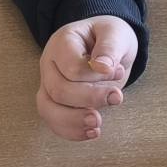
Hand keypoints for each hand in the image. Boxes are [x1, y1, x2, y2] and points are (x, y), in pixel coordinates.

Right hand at [36, 15, 137, 141]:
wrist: (106, 46)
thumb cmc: (109, 37)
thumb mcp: (115, 34)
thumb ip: (109, 48)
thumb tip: (102, 67)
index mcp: (62, 42)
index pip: (71, 67)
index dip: (95, 76)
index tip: (117, 72)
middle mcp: (49, 63)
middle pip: (58, 90)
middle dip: (88, 99)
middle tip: (116, 98)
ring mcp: (48, 83)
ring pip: (48, 109)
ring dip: (74, 121)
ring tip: (98, 125)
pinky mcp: (54, 102)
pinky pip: (54, 122)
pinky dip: (72, 132)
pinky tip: (93, 132)